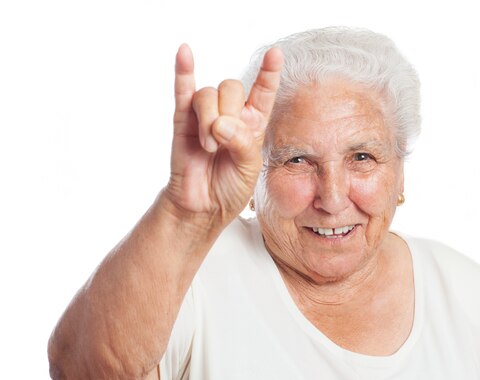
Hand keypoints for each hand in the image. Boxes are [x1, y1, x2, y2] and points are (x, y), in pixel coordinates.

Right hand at [166, 44, 282, 221]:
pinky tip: (185, 52)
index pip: (263, 92)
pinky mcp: (183, 120)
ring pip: (208, 95)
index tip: (275, 54)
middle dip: (228, 113)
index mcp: (253, 124)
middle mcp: (230, 114)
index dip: (269, 73)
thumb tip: (219, 123)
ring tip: (209, 147)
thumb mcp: (249, 169)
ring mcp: (205, 115)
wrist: (202, 206)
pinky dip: (183, 71)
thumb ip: (241, 143)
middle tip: (223, 142)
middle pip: (231, 88)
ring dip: (209, 121)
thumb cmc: (229, 188)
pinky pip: (183, 90)